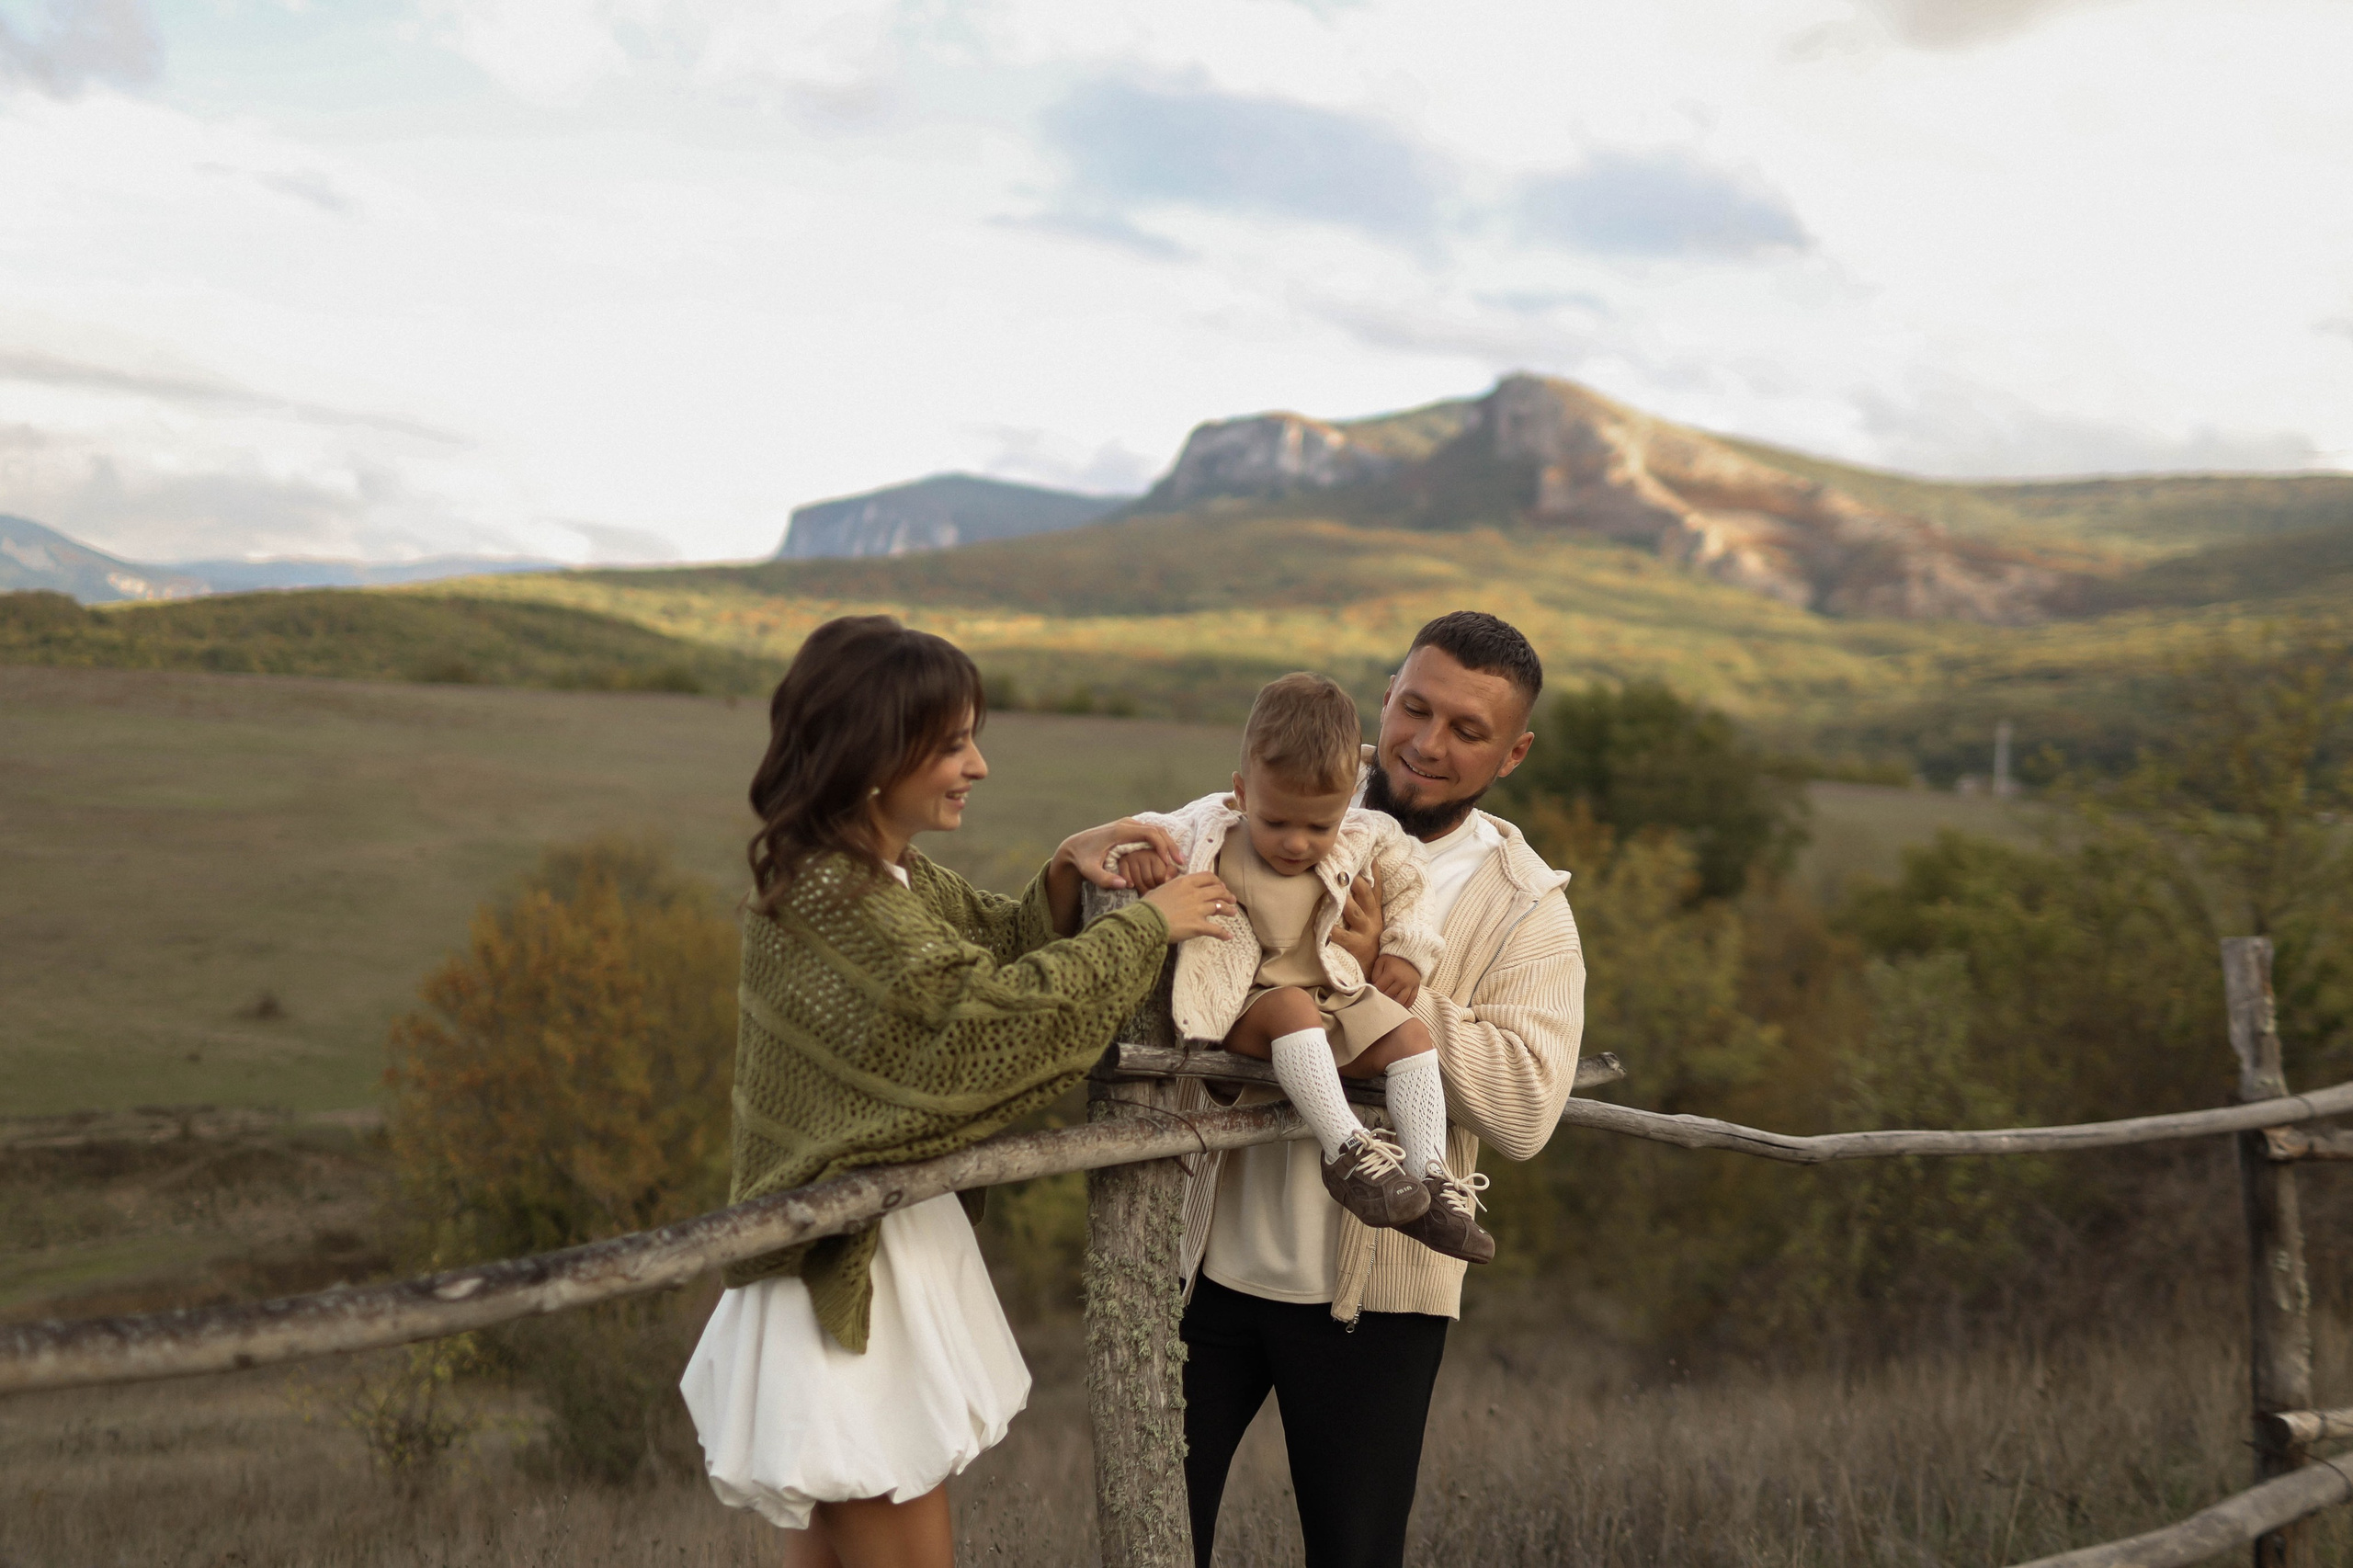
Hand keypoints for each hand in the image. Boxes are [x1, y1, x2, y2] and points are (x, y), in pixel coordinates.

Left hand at [1056, 818, 1181, 889]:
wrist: (1074, 847)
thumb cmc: (1082, 859)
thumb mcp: (1089, 870)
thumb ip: (1104, 878)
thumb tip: (1124, 884)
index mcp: (1121, 831)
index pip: (1150, 834)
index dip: (1162, 847)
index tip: (1169, 862)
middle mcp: (1127, 825)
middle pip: (1157, 830)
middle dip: (1171, 845)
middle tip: (1181, 862)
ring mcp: (1129, 826)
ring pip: (1156, 831)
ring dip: (1168, 844)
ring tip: (1177, 861)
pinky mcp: (1130, 830)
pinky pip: (1150, 834)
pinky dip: (1161, 844)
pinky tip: (1166, 858)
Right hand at [1143, 872, 1236, 942]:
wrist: (1146, 921)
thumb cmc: (1149, 906)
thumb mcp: (1161, 889)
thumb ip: (1173, 887)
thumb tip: (1175, 888)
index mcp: (1185, 882)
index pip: (1208, 877)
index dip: (1217, 881)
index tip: (1220, 886)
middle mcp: (1195, 893)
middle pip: (1218, 891)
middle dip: (1227, 895)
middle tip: (1231, 899)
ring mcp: (1198, 909)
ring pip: (1220, 907)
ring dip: (1229, 910)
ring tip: (1233, 913)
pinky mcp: (1198, 925)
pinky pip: (1216, 929)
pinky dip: (1223, 934)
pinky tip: (1229, 936)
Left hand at [1330, 872, 1383, 971]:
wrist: (1377, 968)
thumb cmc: (1369, 937)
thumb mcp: (1372, 917)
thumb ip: (1366, 898)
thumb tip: (1359, 873)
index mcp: (1375, 909)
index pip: (1376, 886)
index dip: (1374, 871)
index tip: (1369, 856)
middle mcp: (1372, 918)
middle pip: (1365, 895)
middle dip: (1356, 882)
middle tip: (1344, 871)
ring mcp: (1364, 932)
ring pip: (1354, 912)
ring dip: (1345, 901)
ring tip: (1335, 893)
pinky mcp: (1356, 945)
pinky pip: (1342, 936)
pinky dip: (1332, 931)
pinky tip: (1323, 926)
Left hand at [1370, 953, 1420, 1007]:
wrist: (1409, 956)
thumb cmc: (1392, 960)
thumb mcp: (1381, 962)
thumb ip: (1375, 974)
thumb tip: (1374, 987)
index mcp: (1392, 973)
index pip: (1380, 988)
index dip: (1375, 991)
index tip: (1373, 991)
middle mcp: (1402, 980)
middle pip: (1389, 995)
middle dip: (1383, 997)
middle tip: (1379, 998)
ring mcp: (1410, 985)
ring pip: (1400, 1001)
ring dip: (1393, 1004)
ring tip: (1388, 1003)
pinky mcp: (1416, 988)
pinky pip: (1411, 1001)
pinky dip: (1405, 1005)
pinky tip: (1399, 1006)